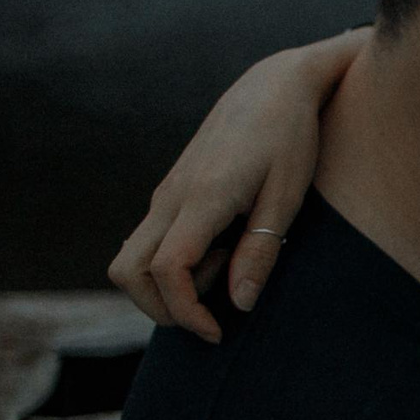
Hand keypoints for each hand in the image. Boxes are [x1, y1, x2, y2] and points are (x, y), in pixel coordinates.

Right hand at [108, 26, 367, 340]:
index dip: (185, 312)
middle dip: (161, 309)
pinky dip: (173, 265)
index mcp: (203, 197)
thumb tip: (240, 304)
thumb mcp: (289, 196)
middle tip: (214, 317)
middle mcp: (171, 196)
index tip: (219, 333)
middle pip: (128, 271)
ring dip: (166, 286)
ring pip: (131, 258)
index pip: (166, 269)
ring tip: (227, 272)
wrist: (274, 86)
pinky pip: (151, 241)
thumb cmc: (292, 138)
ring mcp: (165, 193)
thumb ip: (262, 250)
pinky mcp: (171, 192)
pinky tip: (222, 253)